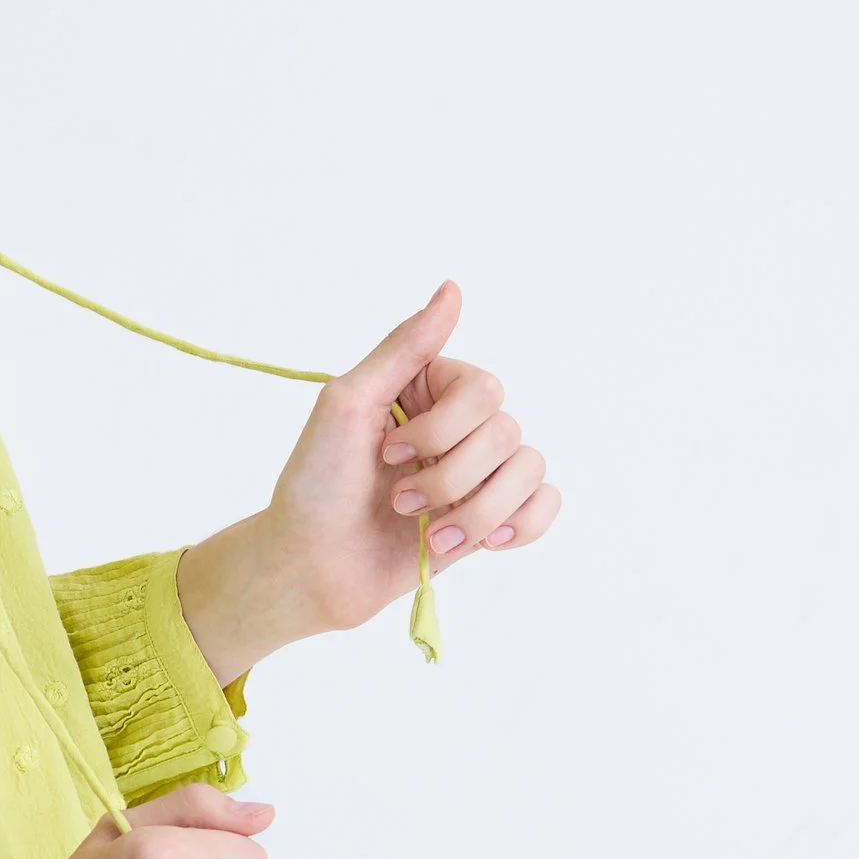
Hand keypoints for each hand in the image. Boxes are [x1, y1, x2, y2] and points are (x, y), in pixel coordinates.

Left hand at [177, 283, 561, 671]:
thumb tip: (453, 289)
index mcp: (429, 388)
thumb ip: (405, 347)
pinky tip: (487, 543)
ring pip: (529, 470)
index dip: (442, 429)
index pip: (484, 390)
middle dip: (450, 477)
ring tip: (430, 535)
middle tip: (397, 500)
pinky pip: (544, 505)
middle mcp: (459, 425)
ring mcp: (478, 472)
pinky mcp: (490, 517)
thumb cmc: (317, 485)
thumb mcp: (348, 404)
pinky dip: (522, 525)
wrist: (313, 569)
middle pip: (508, 433)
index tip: (384, 452)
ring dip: (477, 511)